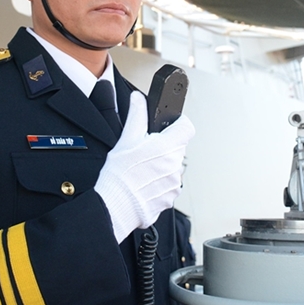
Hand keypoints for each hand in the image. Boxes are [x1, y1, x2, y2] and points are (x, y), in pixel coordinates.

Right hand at [94, 91, 193, 242]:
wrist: (116, 206)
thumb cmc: (120, 175)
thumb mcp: (127, 139)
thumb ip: (137, 115)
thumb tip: (138, 98)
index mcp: (168, 146)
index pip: (186, 127)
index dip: (178, 123)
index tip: (169, 125)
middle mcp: (175, 164)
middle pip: (177, 147)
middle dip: (164, 146)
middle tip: (145, 150)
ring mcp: (174, 183)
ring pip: (173, 166)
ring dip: (162, 165)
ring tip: (142, 169)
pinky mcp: (170, 198)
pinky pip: (168, 184)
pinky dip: (159, 182)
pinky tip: (143, 183)